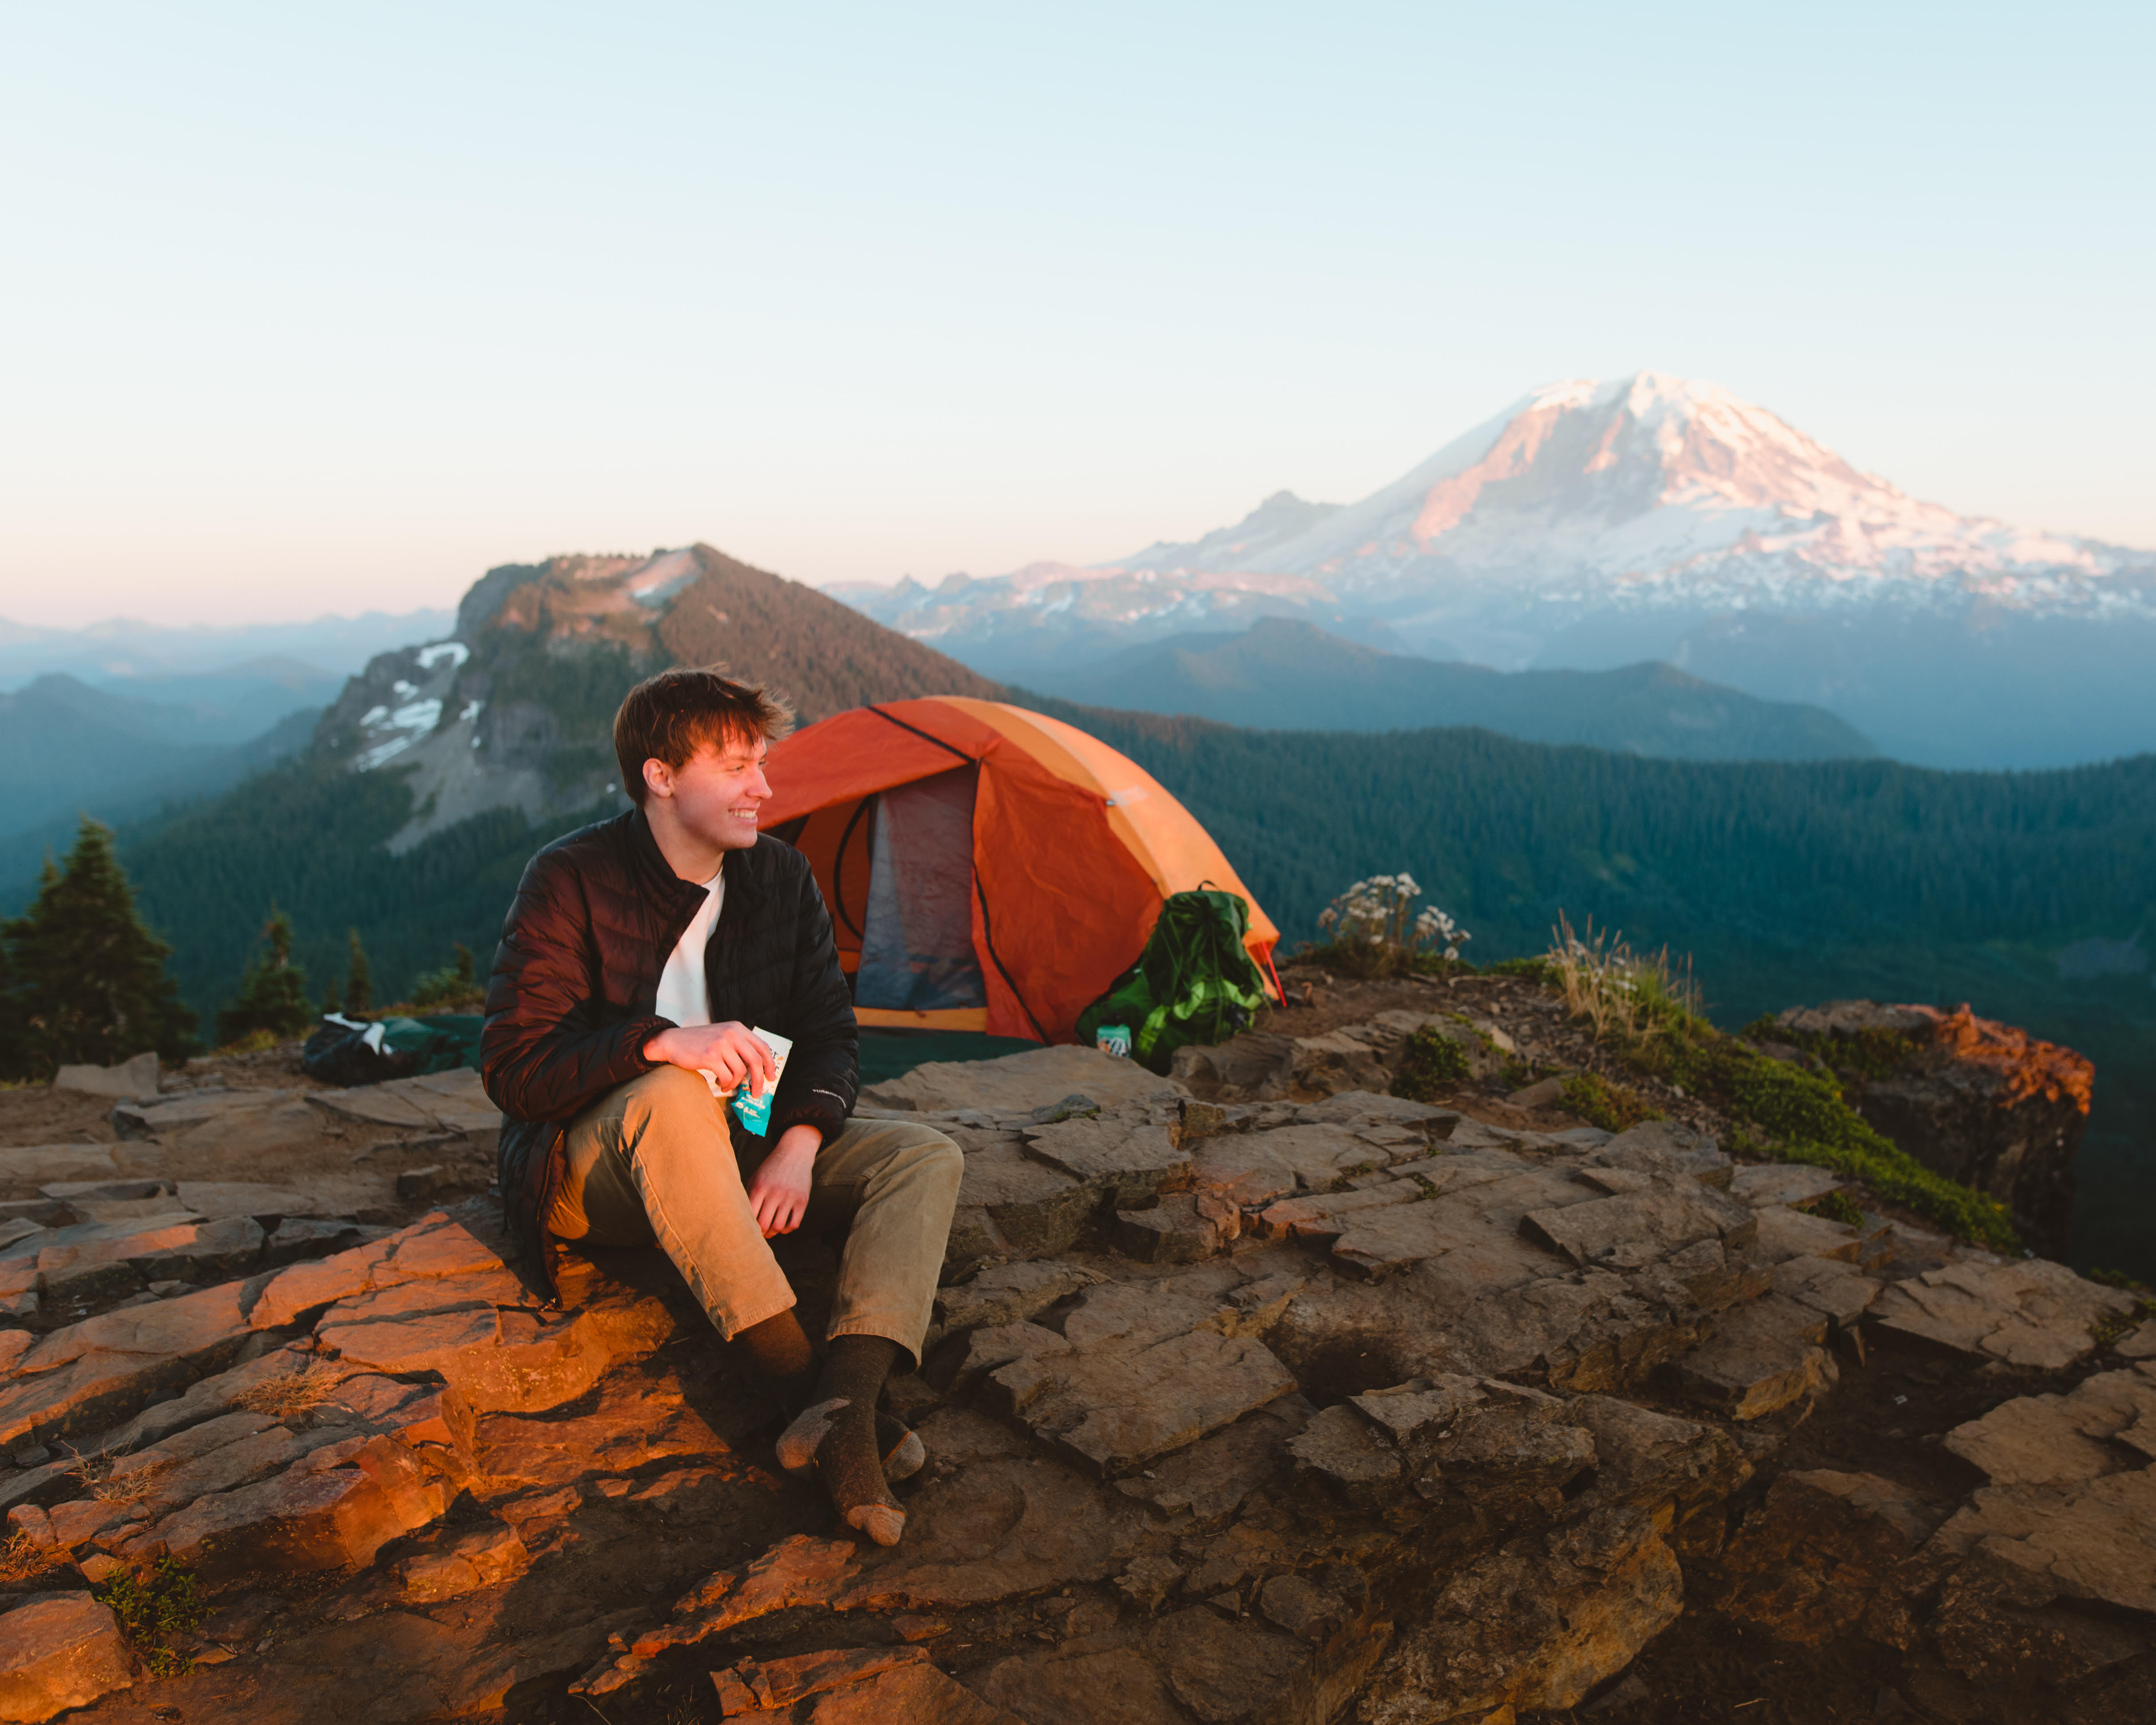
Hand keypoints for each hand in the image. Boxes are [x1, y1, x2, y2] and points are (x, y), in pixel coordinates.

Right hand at [644, 1021, 777, 1096]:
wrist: (672, 1041)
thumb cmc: (698, 1043)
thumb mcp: (722, 1036)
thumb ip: (739, 1046)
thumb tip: (757, 1070)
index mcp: (737, 1028)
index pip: (762, 1047)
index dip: (769, 1064)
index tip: (771, 1077)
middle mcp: (731, 1033)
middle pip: (756, 1061)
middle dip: (759, 1080)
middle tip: (756, 1092)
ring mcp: (721, 1044)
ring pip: (740, 1072)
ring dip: (734, 1083)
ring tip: (725, 1084)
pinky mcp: (710, 1056)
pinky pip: (727, 1077)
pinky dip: (725, 1084)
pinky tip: (718, 1082)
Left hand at [746, 1125, 819, 1235]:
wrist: (795, 1152)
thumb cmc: (771, 1168)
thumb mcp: (755, 1177)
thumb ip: (748, 1196)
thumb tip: (741, 1218)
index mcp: (759, 1187)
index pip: (749, 1215)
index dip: (747, 1226)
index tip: (746, 1229)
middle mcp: (775, 1192)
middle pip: (763, 1224)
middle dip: (759, 1233)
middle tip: (758, 1235)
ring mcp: (790, 1196)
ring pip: (779, 1226)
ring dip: (772, 1233)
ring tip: (769, 1232)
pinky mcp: (803, 1200)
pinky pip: (794, 1223)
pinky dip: (787, 1230)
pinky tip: (783, 1227)